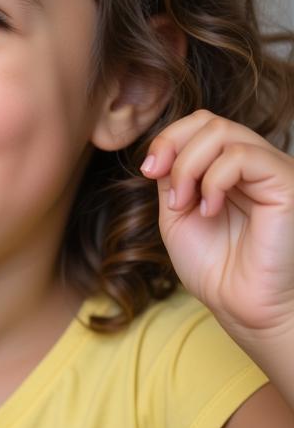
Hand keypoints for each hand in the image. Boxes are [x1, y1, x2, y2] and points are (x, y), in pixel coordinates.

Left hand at [142, 110, 293, 338]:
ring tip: (185, 205)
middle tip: (164, 187)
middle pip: (209, 120)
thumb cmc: (214, 268)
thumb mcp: (176, 214)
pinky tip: (209, 210)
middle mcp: (254, 164)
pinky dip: (213, 180)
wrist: (241, 307)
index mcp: (229, 168)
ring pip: (223, 132)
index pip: (200, 124)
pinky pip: (243, 156)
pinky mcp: (286, 184)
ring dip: (188, 167)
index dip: (167, 139)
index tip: (148, 172)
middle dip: (173, 147)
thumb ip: (171, 177)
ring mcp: (272, 171)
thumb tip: (164, 150)